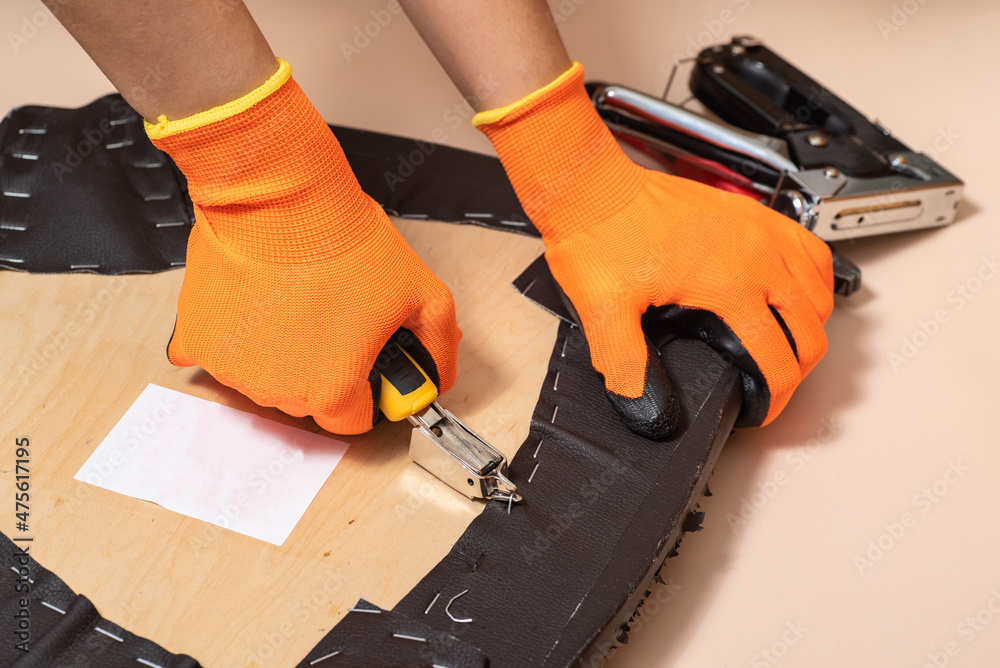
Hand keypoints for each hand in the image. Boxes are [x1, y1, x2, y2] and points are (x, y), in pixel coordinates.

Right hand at [149, 60, 460, 433]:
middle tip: (333, 318)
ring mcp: (233, 368)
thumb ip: (437, 346)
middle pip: (309, 399)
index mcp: (332, 389)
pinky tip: (256, 303)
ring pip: (265, 376)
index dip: (366, 390)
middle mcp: (278, 389)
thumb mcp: (422, 294)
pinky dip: (237, 336)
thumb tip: (437, 377)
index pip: (354, 419)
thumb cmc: (343, 241)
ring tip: (297, 301)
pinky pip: (221, 354)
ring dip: (280, 350)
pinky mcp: (198, 342)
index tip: (366, 364)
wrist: (281, 197)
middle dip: (325, 366)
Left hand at [476, 61, 831, 435]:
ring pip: (819, 287)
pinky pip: (809, 248)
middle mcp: (755, 253)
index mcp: (728, 283)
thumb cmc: (598, 235)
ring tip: (788, 346)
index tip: (760, 410)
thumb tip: (642, 405)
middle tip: (773, 386)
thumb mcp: (604, 312)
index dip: (775, 398)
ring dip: (811, 324)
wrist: (591, 187)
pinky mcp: (752, 213)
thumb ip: (626, 366)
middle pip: (811, 327)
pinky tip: (796, 290)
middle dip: (797, 367)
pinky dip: (814, 278)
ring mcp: (758, 229)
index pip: (778, 359)